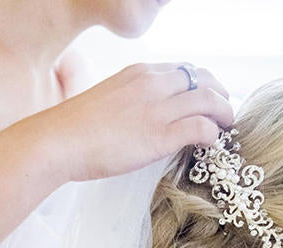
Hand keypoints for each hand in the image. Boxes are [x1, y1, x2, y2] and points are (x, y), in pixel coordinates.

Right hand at [34, 62, 233, 181]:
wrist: (56, 142)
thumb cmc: (74, 129)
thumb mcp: (107, 100)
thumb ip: (131, 101)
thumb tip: (142, 117)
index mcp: (139, 73)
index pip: (185, 70)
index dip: (203, 84)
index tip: (207, 99)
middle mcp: (152, 84)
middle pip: (204, 80)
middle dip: (220, 95)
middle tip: (224, 113)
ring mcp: (157, 108)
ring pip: (210, 100)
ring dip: (224, 114)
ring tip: (226, 128)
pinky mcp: (160, 135)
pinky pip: (201, 128)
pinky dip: (213, 134)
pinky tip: (211, 144)